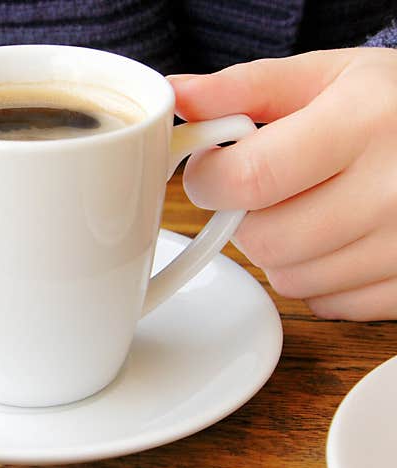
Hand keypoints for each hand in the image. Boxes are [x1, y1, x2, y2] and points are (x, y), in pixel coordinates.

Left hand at [169, 48, 396, 320]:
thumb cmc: (395, 105)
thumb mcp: (329, 76)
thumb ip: (246, 87)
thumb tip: (178, 95)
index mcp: (363, 124)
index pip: (248, 180)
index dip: (209, 180)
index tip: (212, 169)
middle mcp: (393, 191)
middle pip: (263, 240)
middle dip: (246, 216)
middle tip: (270, 188)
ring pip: (289, 280)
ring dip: (282, 250)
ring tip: (314, 208)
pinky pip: (327, 305)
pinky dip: (320, 279)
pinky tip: (343, 238)